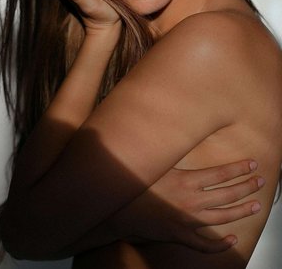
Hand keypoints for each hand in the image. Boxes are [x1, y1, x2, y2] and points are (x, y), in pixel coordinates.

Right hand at [109, 160, 263, 252]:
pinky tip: (232, 239)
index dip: (239, 169)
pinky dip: (221, 244)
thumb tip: (183, 134)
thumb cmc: (136, 184)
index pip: (220, 173)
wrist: (120, 211)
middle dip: (246, 187)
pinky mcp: (181, 235)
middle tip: (259, 181)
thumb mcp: (155, 164)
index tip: (252, 164)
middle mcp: (192, 201)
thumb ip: (172, 153)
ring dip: (241, 211)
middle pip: (227, 195)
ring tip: (255, 205)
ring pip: (223, 218)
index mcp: (186, 181)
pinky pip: (206, 244)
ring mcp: (188, 220)